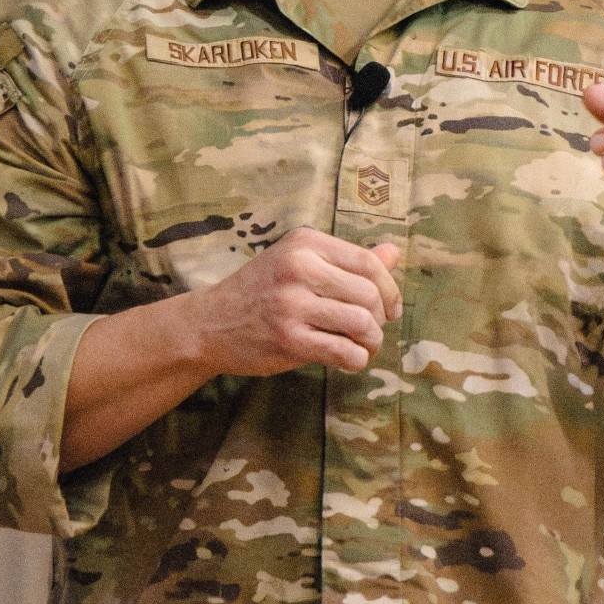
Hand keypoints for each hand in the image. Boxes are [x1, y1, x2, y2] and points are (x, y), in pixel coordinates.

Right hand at [180, 227, 401, 376]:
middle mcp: (298, 268)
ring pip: (361, 323)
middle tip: (372, 331)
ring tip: (364, 347)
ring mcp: (291, 304)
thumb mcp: (299, 262)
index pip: (367, 262)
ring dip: (372, 342)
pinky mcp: (287, 339)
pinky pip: (343, 351)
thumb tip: (394, 252)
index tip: (391, 309)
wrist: (209, 324)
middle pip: (368, 295)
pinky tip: (351, 360)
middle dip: (381, 319)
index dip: (389, 288)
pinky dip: (357, 360)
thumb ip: (346, 260)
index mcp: (305, 243)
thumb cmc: (262, 291)